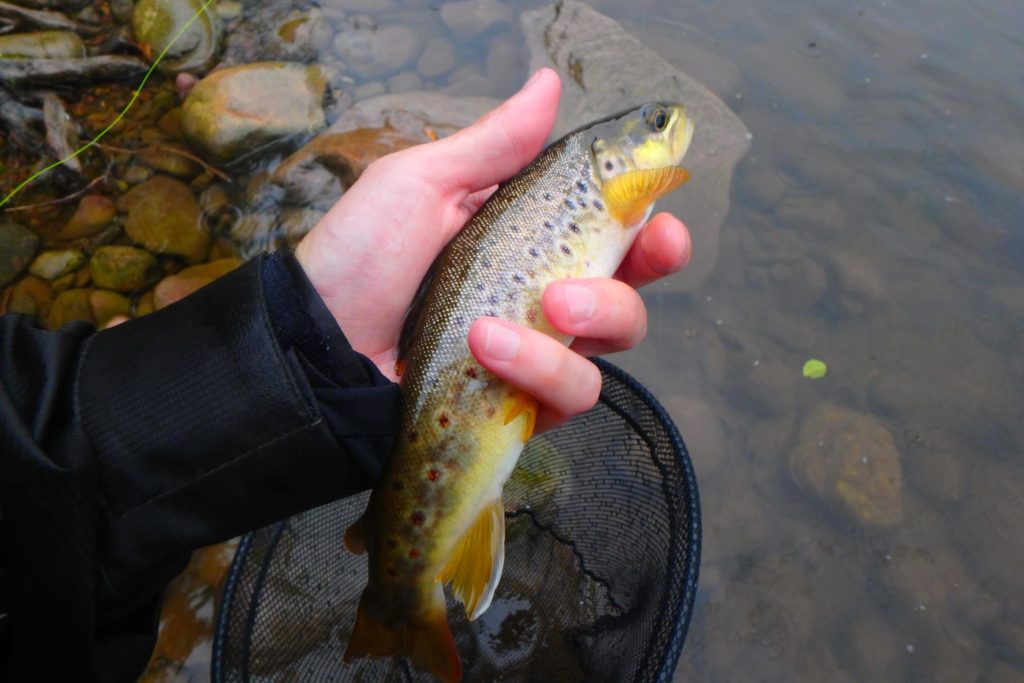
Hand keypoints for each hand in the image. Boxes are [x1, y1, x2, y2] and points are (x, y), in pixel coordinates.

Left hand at [295, 68, 690, 431]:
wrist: (316, 347)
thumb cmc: (359, 258)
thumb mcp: (421, 185)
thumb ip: (493, 146)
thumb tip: (546, 84)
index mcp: (528, 239)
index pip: (613, 228)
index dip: (650, 219)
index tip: (657, 210)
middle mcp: (543, 296)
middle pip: (632, 288)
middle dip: (647, 268)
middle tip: (636, 251)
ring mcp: (536, 353)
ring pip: (611, 346)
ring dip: (584, 323)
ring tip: (514, 316)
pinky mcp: (523, 402)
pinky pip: (573, 395)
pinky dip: (540, 372)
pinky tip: (487, 352)